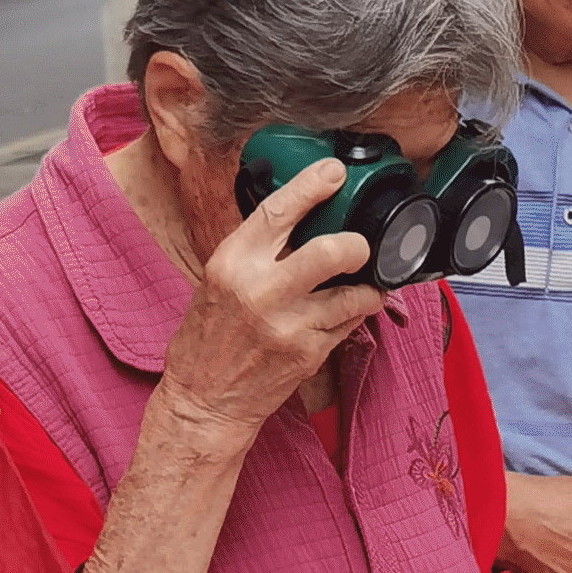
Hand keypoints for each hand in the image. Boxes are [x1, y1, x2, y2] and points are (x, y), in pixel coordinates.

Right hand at [154, 156, 391, 438]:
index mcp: (232, 263)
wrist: (204, 400)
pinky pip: (350, 323)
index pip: (279, 211)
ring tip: (361, 284)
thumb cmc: (208, 338)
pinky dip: (355, 313)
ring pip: (354, 293)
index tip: (335, 172)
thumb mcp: (218, 279)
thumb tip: (299, 215)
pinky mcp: (309, 355)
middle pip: (331, 251)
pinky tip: (344, 311)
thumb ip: (256, 250)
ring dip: (367, 286)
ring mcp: (289, 326)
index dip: (313, 185)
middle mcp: (261, 291)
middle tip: (359, 246)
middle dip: (356, 244)